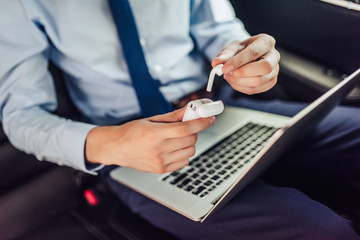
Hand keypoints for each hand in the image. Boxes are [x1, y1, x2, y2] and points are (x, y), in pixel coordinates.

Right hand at [85, 107, 215, 173]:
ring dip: (189, 142)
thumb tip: (191, 110)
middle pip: (190, 139)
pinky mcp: (162, 169)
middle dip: (193, 130)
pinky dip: (184, 153)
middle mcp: (158, 150)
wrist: (117, 148)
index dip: (201, 122)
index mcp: (154, 134)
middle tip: (185, 126)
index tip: (209, 118)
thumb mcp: (152, 119)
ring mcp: (160, 162)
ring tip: (176, 138)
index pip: (185, 129)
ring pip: (190, 151)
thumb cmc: (132, 132)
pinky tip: (173, 148)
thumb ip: (174, 116)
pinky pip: (185, 161)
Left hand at [212, 34, 279, 94]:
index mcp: (266, 42)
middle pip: (264, 67)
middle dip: (243, 73)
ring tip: (229, 77)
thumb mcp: (232, 48)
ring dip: (239, 82)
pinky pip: (256, 89)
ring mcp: (275, 70)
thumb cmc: (241, 50)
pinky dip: (241, 88)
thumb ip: (224, 55)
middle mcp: (274, 56)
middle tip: (228, 73)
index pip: (254, 52)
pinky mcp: (270, 82)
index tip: (225, 68)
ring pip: (259, 81)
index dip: (238, 61)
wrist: (246, 55)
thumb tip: (216, 63)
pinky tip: (235, 82)